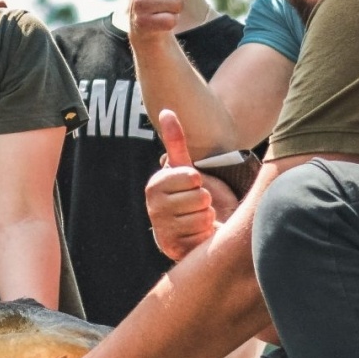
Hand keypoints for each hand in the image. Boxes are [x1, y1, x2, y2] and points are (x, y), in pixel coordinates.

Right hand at [145, 110, 223, 260]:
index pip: (191, 177)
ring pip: (202, 216)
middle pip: (199, 197)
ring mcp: (161, 228)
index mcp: (154, 185)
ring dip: (206, 218)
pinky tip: (195, 235)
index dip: (199, 181)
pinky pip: (201, 235)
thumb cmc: (191, 196)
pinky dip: (204, 235)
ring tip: (196, 219)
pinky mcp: (171, 247)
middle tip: (196, 205)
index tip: (191, 185)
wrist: (193, 231)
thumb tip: (166, 110)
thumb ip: (176, 141)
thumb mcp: (185, 169)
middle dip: (205, 201)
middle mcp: (152, 207)